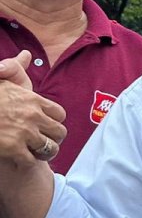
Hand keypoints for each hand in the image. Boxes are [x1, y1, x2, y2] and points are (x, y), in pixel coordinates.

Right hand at [0, 51, 67, 166]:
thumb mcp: (1, 79)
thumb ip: (14, 68)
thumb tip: (26, 55)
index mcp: (33, 99)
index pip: (59, 114)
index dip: (53, 121)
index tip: (46, 125)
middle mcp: (33, 116)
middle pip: (60, 133)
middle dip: (52, 138)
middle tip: (42, 143)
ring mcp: (24, 133)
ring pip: (49, 148)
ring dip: (43, 152)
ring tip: (33, 153)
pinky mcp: (13, 150)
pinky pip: (31, 160)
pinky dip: (26, 162)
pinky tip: (18, 159)